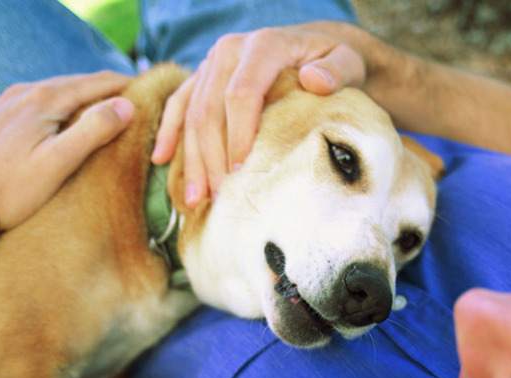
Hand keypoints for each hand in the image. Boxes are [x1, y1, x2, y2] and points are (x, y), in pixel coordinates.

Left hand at [0, 71, 133, 281]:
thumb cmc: (8, 191)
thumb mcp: (59, 163)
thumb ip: (93, 130)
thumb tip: (127, 105)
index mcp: (44, 100)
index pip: (97, 83)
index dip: (127, 86)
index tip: (152, 91)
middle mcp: (21, 94)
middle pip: (74, 84)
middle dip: (105, 91)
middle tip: (133, 101)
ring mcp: (2, 105)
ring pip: (51, 94)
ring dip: (79, 99)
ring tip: (101, 111)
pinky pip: (30, 105)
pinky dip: (54, 109)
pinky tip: (56, 123)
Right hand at [151, 22, 366, 207]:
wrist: (317, 45)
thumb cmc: (335, 58)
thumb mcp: (348, 60)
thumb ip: (337, 70)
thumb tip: (315, 80)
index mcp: (262, 46)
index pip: (241, 94)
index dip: (238, 135)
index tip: (242, 172)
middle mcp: (229, 51)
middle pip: (209, 109)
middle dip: (211, 158)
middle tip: (219, 199)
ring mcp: (212, 63)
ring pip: (191, 113)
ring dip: (191, 158)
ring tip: (195, 199)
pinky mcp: (204, 76)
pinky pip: (179, 104)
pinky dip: (170, 134)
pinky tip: (162, 161)